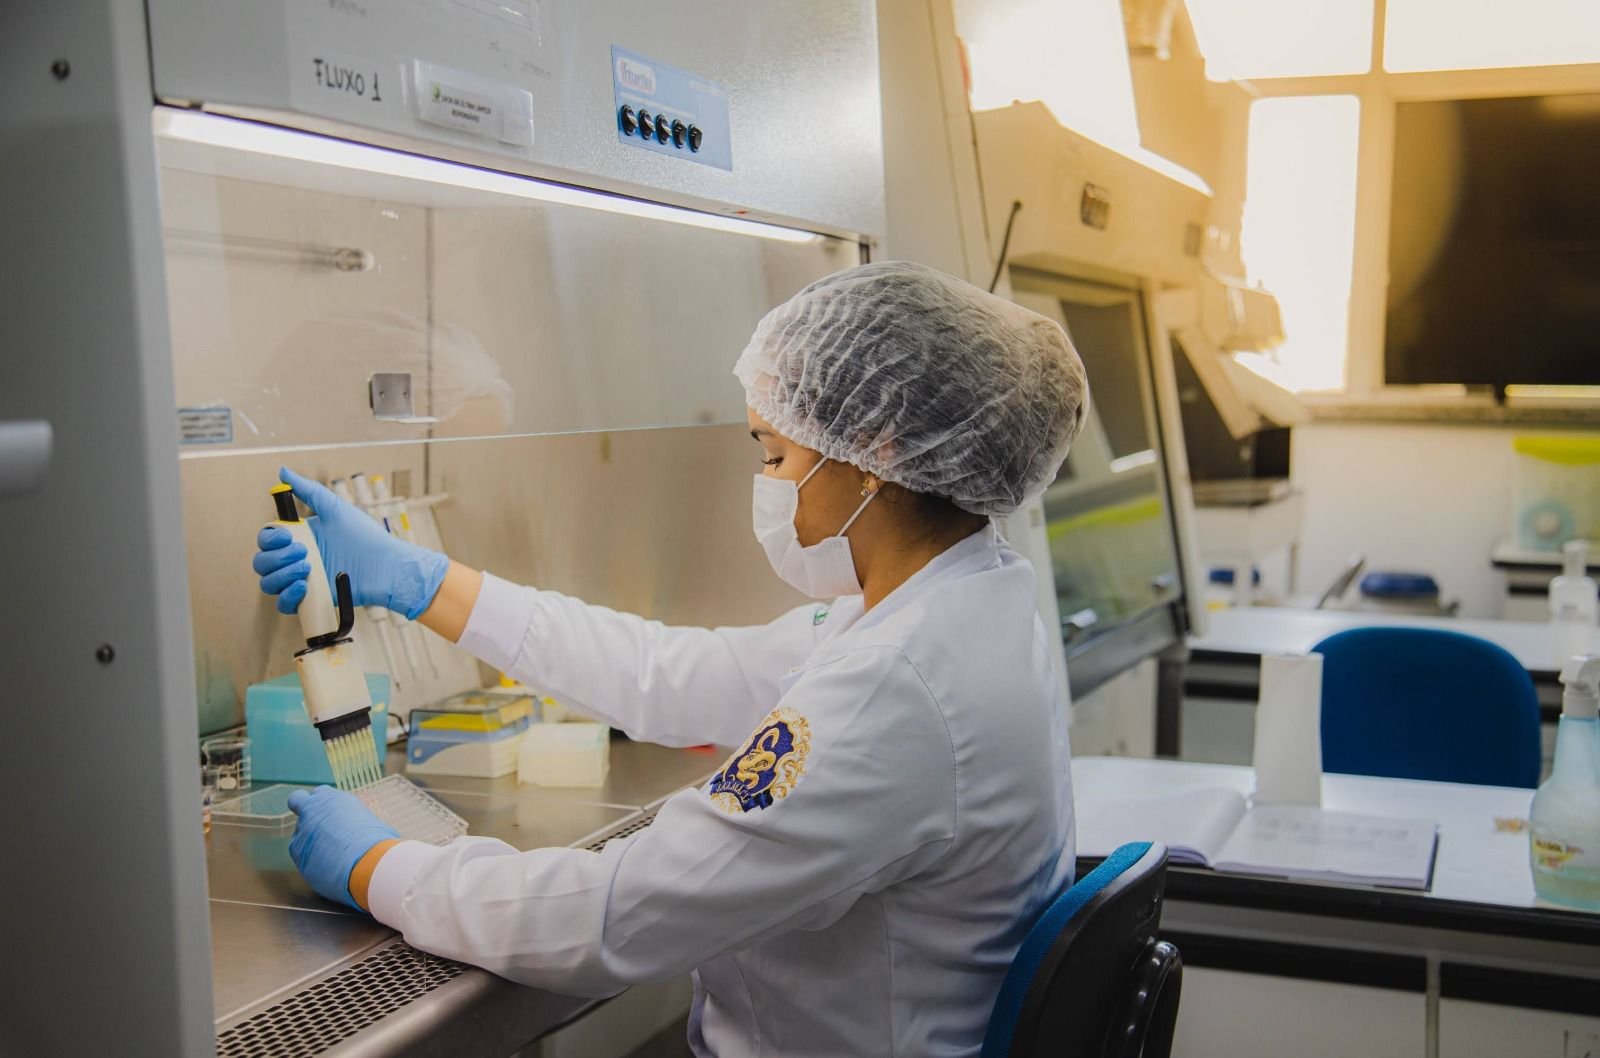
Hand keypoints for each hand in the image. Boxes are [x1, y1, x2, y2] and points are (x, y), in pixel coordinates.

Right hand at [253, 467, 448, 618]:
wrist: (387, 567)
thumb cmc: (365, 537)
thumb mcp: (335, 509)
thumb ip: (308, 490)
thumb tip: (283, 471)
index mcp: (300, 538)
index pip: (267, 539)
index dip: (270, 539)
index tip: (289, 536)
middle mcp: (297, 559)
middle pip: (262, 562)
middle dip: (276, 558)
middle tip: (304, 553)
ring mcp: (303, 581)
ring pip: (268, 583)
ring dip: (281, 575)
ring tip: (308, 570)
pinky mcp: (312, 601)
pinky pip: (283, 604)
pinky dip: (287, 596)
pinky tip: (304, 587)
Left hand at [288, 786, 399, 909]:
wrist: (364, 862)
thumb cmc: (375, 842)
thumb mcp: (372, 824)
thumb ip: (357, 823)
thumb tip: (365, 832)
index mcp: (333, 798)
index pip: (320, 793)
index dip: (325, 804)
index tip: (334, 815)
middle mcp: (313, 809)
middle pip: (297, 799)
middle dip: (302, 808)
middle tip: (315, 825)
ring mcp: (302, 829)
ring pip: (300, 833)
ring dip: (310, 841)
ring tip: (332, 857)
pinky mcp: (296, 851)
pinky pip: (301, 854)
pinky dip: (311, 860)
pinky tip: (328, 868)